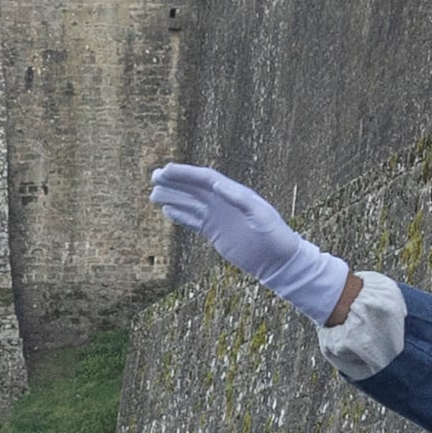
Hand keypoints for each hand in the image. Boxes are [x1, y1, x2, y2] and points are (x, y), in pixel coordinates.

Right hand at [148, 162, 351, 324]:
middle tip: (153, 177)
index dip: (185, 174)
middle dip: (174, 182)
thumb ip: (239, 199)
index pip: (205, 179)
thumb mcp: (259, 215)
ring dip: (173, 197)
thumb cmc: (274, 236)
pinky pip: (193, 221)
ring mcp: (218, 217)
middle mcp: (224, 202)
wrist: (278, 261)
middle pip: (194, 188)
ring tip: (153, 194)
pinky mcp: (215, 233)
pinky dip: (180, 216)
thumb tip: (216, 185)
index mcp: (234, 193)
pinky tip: (167, 211)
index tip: (167, 171)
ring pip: (190, 204)